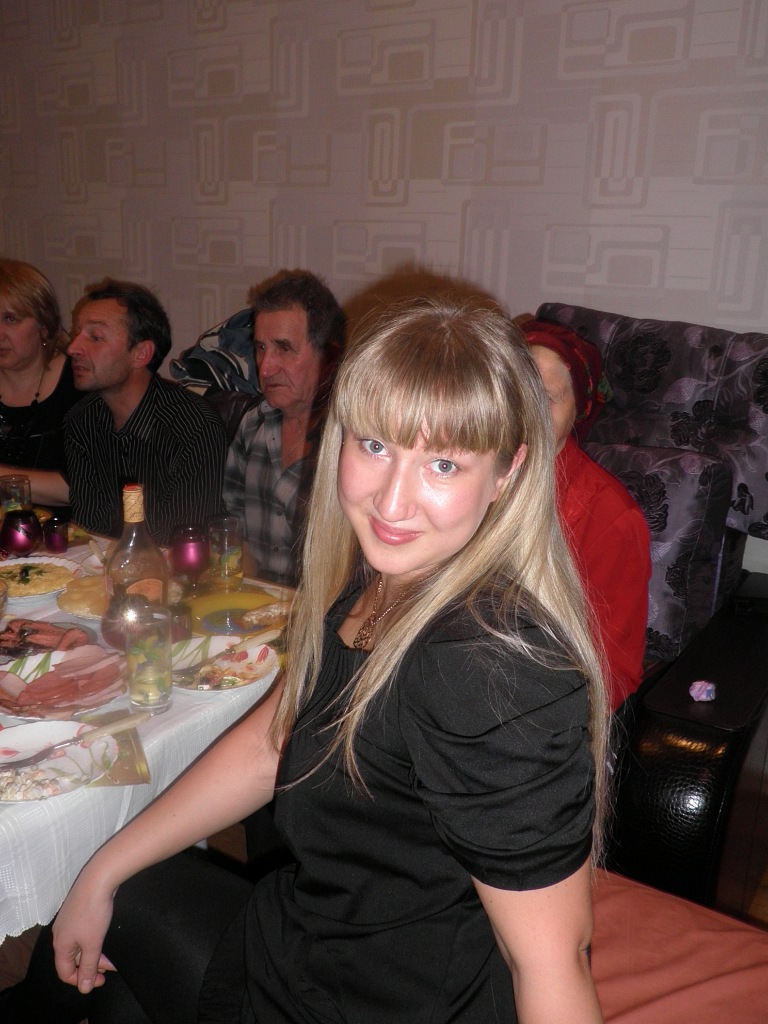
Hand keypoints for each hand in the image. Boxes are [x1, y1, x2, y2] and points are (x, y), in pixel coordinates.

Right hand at [52, 874, 116, 993]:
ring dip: (95, 953)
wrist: (98, 877)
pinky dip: (94, 940)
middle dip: (91, 966)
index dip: (81, 980)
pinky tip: (105, 938)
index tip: (100, 981)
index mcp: (60, 944)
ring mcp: (69, 920)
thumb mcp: (93, 944)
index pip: (64, 972)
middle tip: (109, 970)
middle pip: (73, 959)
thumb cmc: (93, 912)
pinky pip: (84, 932)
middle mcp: (61, 933)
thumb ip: (89, 967)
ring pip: (80, 945)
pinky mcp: (78, 910)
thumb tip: (84, 988)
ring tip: (111, 957)